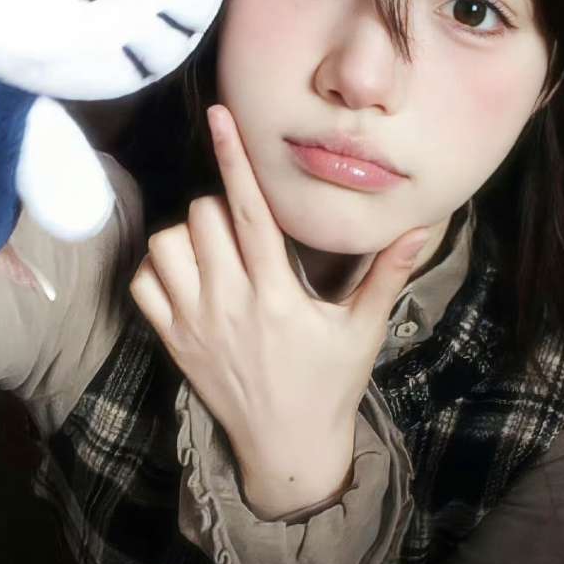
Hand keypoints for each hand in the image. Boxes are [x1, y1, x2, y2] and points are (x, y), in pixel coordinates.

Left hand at [129, 104, 427, 518]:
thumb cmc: (331, 384)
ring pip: (165, 245)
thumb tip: (421, 226)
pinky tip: (187, 276)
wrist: (288, 449)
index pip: (249, 211)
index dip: (234, 157)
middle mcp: (229, 303)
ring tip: (215, 250)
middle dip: (220, 203)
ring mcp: (193, 324)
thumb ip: (387, 273)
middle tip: (245, 224)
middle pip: (201, 217)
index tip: (218, 114)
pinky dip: (157, 268)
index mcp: (277, 294)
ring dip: (186, 234)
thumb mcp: (364, 328)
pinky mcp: (172, 343)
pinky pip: (142, 285)